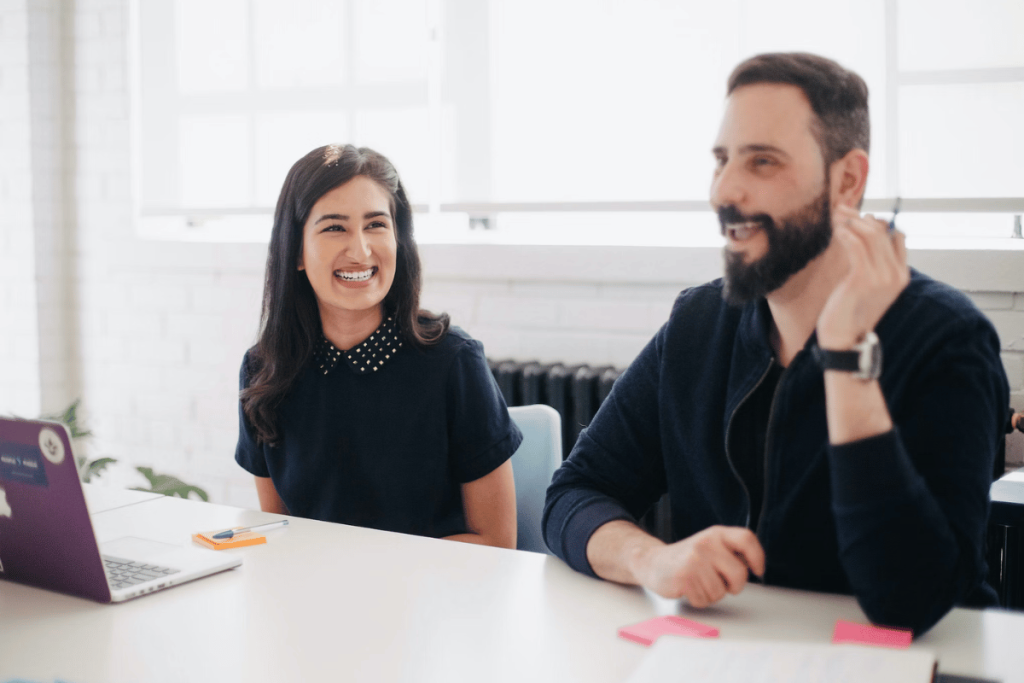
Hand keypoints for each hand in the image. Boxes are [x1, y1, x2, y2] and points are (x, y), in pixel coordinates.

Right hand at [634, 526, 764, 606]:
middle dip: (734, 586)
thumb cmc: (686, 559)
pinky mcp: (685, 577)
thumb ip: (730, 552)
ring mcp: (695, 560)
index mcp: (716, 534)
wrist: (653, 562)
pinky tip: (689, 588)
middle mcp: (707, 544)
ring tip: (698, 583)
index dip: (757, 556)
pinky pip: (705, 600)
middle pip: (740, 574)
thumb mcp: (710, 546)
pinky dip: (699, 600)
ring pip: (721, 592)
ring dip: (711, 594)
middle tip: (721, 583)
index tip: (757, 570)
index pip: (746, 539)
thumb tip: (751, 566)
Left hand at [817, 205, 909, 348]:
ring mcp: (882, 277)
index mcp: (901, 275)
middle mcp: (896, 274)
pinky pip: (856, 246)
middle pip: (882, 232)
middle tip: (840, 208)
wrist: (843, 339)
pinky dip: (845, 233)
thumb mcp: (865, 286)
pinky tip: (835, 229)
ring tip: (834, 215)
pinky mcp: (863, 279)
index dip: (877, 223)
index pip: (896, 237)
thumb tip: (864, 237)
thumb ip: (870, 264)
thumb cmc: (849, 312)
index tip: (857, 217)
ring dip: (850, 220)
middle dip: (859, 216)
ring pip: (870, 235)